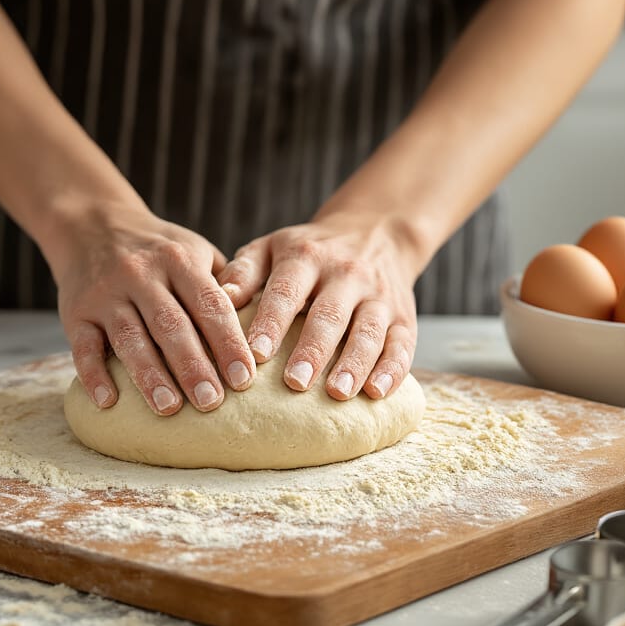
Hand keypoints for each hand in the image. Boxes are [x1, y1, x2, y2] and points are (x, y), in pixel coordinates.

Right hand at [53, 205, 255, 415]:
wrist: (91, 224)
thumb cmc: (158, 250)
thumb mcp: (194, 250)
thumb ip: (224, 284)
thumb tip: (261, 327)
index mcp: (178, 260)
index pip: (209, 304)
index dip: (228, 342)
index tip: (245, 378)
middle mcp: (141, 274)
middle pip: (171, 325)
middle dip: (193, 366)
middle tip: (212, 402)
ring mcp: (106, 294)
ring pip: (130, 338)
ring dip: (150, 376)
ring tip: (169, 408)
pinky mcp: (76, 312)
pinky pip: (83, 346)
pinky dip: (94, 375)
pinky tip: (109, 402)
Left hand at [217, 213, 418, 400]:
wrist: (375, 232)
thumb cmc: (307, 253)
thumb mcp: (272, 248)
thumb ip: (245, 272)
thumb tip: (220, 297)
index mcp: (307, 257)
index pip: (287, 290)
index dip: (272, 321)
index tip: (256, 354)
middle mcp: (346, 274)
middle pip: (330, 314)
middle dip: (313, 350)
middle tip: (294, 383)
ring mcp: (379, 296)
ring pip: (369, 331)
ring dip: (354, 364)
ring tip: (337, 393)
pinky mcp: (404, 317)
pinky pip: (403, 344)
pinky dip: (393, 370)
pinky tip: (377, 393)